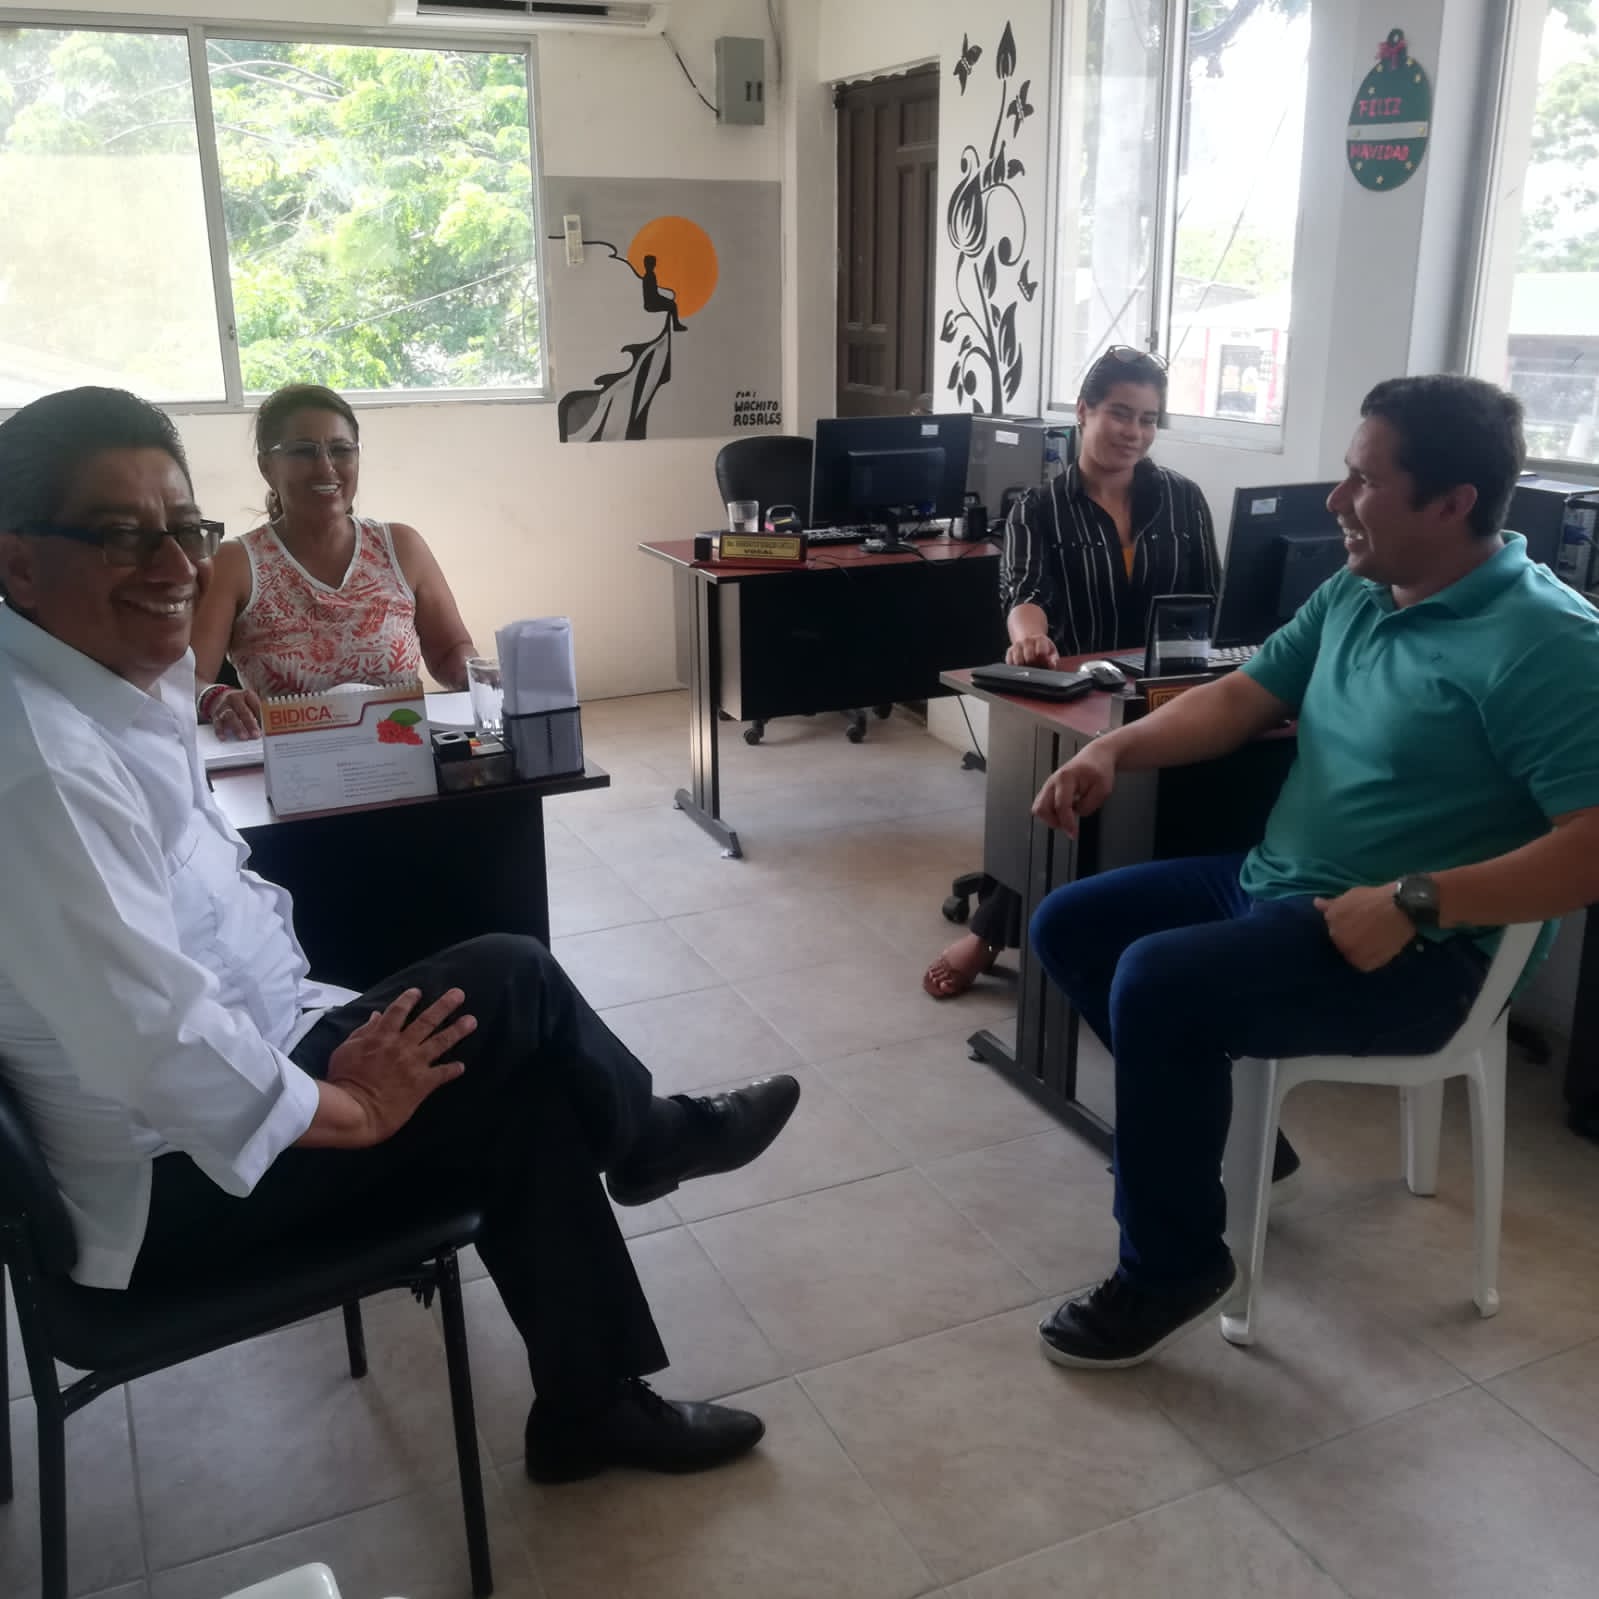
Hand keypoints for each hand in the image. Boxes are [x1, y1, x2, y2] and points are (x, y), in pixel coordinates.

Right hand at [212, 687, 262, 740]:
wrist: (219, 697)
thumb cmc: (240, 703)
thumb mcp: (250, 702)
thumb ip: (258, 712)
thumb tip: (267, 728)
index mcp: (247, 695)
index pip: (256, 705)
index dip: (262, 716)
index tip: (267, 727)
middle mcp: (234, 698)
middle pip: (244, 711)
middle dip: (250, 724)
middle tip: (256, 734)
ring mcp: (224, 706)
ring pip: (230, 716)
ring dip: (237, 727)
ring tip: (243, 737)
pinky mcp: (216, 714)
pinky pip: (217, 722)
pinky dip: (220, 730)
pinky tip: (224, 737)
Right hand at [324, 987, 474, 1145]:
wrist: (355, 1111)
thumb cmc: (344, 1081)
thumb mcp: (346, 1050)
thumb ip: (363, 1032)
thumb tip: (376, 1016)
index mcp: (381, 1036)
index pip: (398, 1011)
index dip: (409, 999)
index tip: (418, 991)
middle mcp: (402, 1046)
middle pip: (427, 1020)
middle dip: (445, 1005)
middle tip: (459, 994)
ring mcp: (414, 1064)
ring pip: (441, 1042)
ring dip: (457, 1030)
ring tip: (472, 1020)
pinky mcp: (422, 1084)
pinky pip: (442, 1074)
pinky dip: (453, 1069)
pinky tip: (462, 1066)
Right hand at [1006, 634, 1059, 668]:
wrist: (1030, 640)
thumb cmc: (1043, 648)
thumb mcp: (1052, 651)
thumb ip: (1053, 658)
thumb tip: (1051, 665)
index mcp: (1040, 639)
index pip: (1041, 652)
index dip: (1043, 660)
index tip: (1045, 661)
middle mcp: (1027, 640)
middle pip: (1029, 658)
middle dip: (1034, 665)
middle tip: (1037, 666)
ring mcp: (1017, 645)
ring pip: (1018, 662)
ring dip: (1024, 667)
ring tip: (1029, 666)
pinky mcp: (1009, 651)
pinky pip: (1010, 663)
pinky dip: (1016, 667)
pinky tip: (1022, 665)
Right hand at [1032, 740, 1116, 836]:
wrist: (1096, 757)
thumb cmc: (1100, 771)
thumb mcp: (1103, 790)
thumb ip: (1088, 805)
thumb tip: (1075, 814)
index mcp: (1066, 778)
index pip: (1061, 806)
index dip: (1067, 823)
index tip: (1074, 834)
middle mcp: (1053, 782)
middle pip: (1040, 808)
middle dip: (1053, 822)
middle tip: (1069, 825)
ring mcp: (1049, 786)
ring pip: (1039, 809)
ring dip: (1052, 818)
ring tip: (1069, 817)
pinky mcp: (1049, 790)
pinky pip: (1044, 807)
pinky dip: (1052, 814)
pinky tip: (1066, 812)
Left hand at [1314, 886, 1415, 971]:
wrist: (1400, 908)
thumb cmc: (1376, 899)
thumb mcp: (1351, 896)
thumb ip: (1332, 903)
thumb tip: (1316, 903)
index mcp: (1331, 919)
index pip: (1332, 926)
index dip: (1345, 925)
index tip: (1358, 922)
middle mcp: (1336, 937)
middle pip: (1341, 941)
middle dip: (1351, 937)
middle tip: (1368, 931)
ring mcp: (1350, 951)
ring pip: (1350, 954)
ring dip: (1359, 949)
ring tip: (1375, 940)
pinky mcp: (1364, 962)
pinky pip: (1363, 965)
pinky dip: (1370, 960)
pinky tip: (1379, 950)